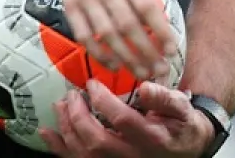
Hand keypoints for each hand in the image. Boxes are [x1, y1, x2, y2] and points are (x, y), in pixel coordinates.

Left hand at [41, 80, 212, 157]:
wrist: (186, 149)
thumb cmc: (181, 127)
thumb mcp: (182, 109)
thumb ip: (164, 98)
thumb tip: (146, 87)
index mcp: (152, 138)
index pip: (122, 120)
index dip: (103, 101)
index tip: (93, 84)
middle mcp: (133, 155)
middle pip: (97, 141)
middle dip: (78, 116)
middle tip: (73, 95)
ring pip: (86, 154)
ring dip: (67, 129)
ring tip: (61, 106)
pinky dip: (61, 148)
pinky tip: (49, 133)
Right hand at [55, 0, 197, 78]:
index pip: (145, 5)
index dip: (159, 30)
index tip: (171, 50)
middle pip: (126, 24)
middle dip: (145, 51)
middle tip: (161, 70)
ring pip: (105, 34)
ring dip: (125, 58)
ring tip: (143, 73)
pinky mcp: (69, 6)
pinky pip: (84, 35)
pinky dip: (99, 54)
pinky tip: (115, 66)